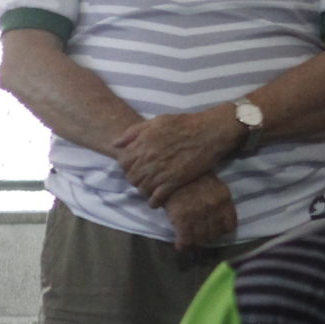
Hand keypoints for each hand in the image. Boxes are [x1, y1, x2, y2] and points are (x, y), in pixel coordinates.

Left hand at [113, 108, 244, 205]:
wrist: (210, 132)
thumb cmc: (184, 124)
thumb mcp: (156, 121)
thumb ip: (133, 132)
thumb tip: (115, 144)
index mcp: (142, 144)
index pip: (123, 162)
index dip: (126, 166)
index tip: (134, 167)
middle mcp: (148, 159)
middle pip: (131, 177)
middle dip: (135, 179)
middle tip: (143, 179)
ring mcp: (161, 171)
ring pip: (142, 188)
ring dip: (144, 191)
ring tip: (150, 190)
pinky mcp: (175, 181)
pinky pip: (158, 197)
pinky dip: (154, 202)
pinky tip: (156, 202)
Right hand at [165, 176, 237, 251]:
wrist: (171, 173)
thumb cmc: (193, 179)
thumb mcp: (215, 187)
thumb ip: (220, 203)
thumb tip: (220, 221)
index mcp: (224, 199)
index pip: (229, 226)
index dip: (221, 230)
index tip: (214, 230)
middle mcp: (214, 207)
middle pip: (215, 234)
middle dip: (207, 236)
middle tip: (199, 234)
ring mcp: (199, 213)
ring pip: (202, 239)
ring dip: (196, 241)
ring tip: (190, 237)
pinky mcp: (182, 218)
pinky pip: (186, 240)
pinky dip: (183, 245)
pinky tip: (180, 244)